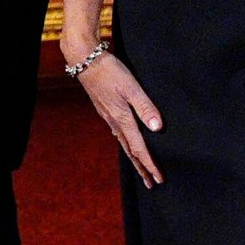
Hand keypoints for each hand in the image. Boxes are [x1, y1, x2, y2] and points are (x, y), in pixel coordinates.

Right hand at [76, 53, 162, 187]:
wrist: (85, 61)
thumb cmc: (109, 71)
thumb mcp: (131, 87)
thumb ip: (145, 106)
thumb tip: (157, 128)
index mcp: (122, 119)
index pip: (139, 149)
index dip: (150, 165)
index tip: (158, 179)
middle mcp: (114, 122)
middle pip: (131, 151)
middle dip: (141, 168)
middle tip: (150, 183)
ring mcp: (108, 117)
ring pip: (124, 144)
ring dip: (134, 158)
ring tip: (141, 168)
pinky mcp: (105, 110)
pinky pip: (118, 134)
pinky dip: (126, 144)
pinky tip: (127, 143)